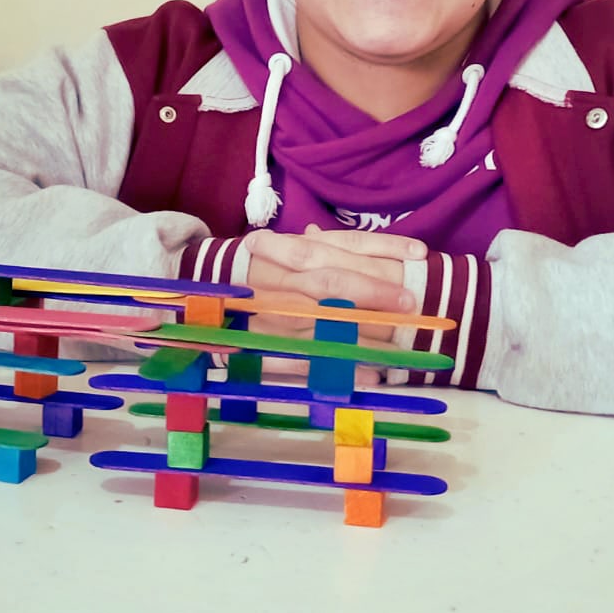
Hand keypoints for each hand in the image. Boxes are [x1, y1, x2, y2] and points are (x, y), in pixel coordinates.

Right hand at [244, 224, 424, 363]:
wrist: (193, 303)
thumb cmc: (245, 275)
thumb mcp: (271, 252)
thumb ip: (303, 246)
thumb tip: (320, 235)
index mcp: (286, 251)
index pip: (341, 244)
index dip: (382, 247)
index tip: (420, 254)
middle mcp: (281, 281)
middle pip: (332, 281)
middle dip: (375, 291)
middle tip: (412, 302)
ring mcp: (272, 317)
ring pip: (323, 322)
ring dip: (366, 335)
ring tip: (404, 345)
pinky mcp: (265, 350)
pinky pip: (306, 362)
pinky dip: (337, 369)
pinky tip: (370, 377)